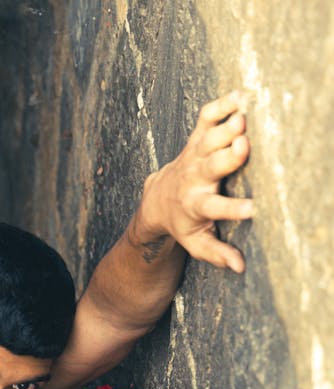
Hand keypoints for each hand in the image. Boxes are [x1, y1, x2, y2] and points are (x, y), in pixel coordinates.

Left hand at [140, 91, 253, 272]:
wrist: (158, 198)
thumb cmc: (183, 223)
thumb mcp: (196, 243)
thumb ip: (217, 253)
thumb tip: (240, 267)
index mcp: (195, 206)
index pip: (214, 209)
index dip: (232, 209)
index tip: (253, 209)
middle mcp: (193, 178)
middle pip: (210, 167)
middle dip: (226, 158)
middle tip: (242, 147)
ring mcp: (193, 154)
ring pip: (208, 139)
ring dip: (224, 128)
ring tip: (243, 117)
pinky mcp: (195, 137)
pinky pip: (206, 118)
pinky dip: (220, 105)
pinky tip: (238, 97)